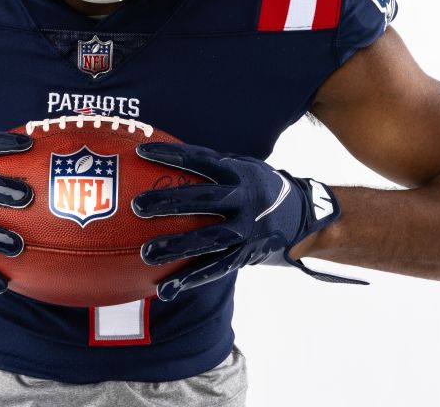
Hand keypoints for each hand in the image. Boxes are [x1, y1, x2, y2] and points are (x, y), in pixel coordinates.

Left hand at [132, 142, 366, 300]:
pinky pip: (216, 268)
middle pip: (204, 199)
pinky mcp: (247, 255)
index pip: (201, 159)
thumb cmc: (254, 186)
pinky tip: (164, 288)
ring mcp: (248, 229)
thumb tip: (160, 153)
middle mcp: (245, 199)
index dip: (172, 155)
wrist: (301, 215)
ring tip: (146, 253)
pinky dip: (190, 278)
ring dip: (177, 247)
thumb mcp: (240, 166)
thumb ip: (209, 164)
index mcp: (239, 172)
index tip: (140, 151)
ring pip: (209, 239)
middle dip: (170, 202)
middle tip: (138, 205)